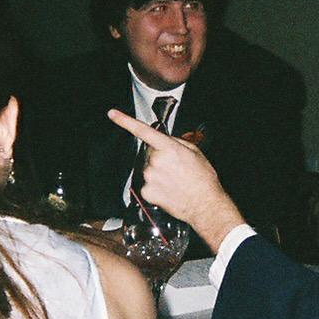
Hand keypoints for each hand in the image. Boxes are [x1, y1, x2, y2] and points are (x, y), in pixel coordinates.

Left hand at [106, 110, 245, 251]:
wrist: (205, 205)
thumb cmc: (203, 179)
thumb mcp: (195, 152)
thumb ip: (176, 142)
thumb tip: (166, 141)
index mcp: (168, 148)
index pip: (142, 130)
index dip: (125, 121)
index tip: (112, 114)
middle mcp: (155, 161)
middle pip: (149, 152)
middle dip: (160, 157)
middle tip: (176, 167)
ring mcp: (149, 177)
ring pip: (148, 168)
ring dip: (158, 172)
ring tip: (175, 180)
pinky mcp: (146, 192)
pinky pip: (147, 184)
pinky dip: (156, 186)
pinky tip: (169, 190)